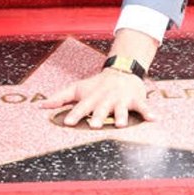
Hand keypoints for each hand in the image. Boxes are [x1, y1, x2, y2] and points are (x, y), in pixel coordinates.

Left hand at [40, 69, 155, 128]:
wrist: (121, 69)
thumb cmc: (96, 85)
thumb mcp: (77, 88)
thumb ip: (59, 98)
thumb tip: (39, 106)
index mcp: (92, 98)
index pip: (82, 107)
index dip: (75, 114)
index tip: (68, 123)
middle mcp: (106, 99)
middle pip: (102, 109)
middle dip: (98, 116)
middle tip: (94, 125)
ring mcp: (121, 99)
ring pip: (122, 109)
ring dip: (121, 116)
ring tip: (120, 124)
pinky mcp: (136, 99)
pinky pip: (143, 107)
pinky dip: (149, 112)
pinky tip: (154, 119)